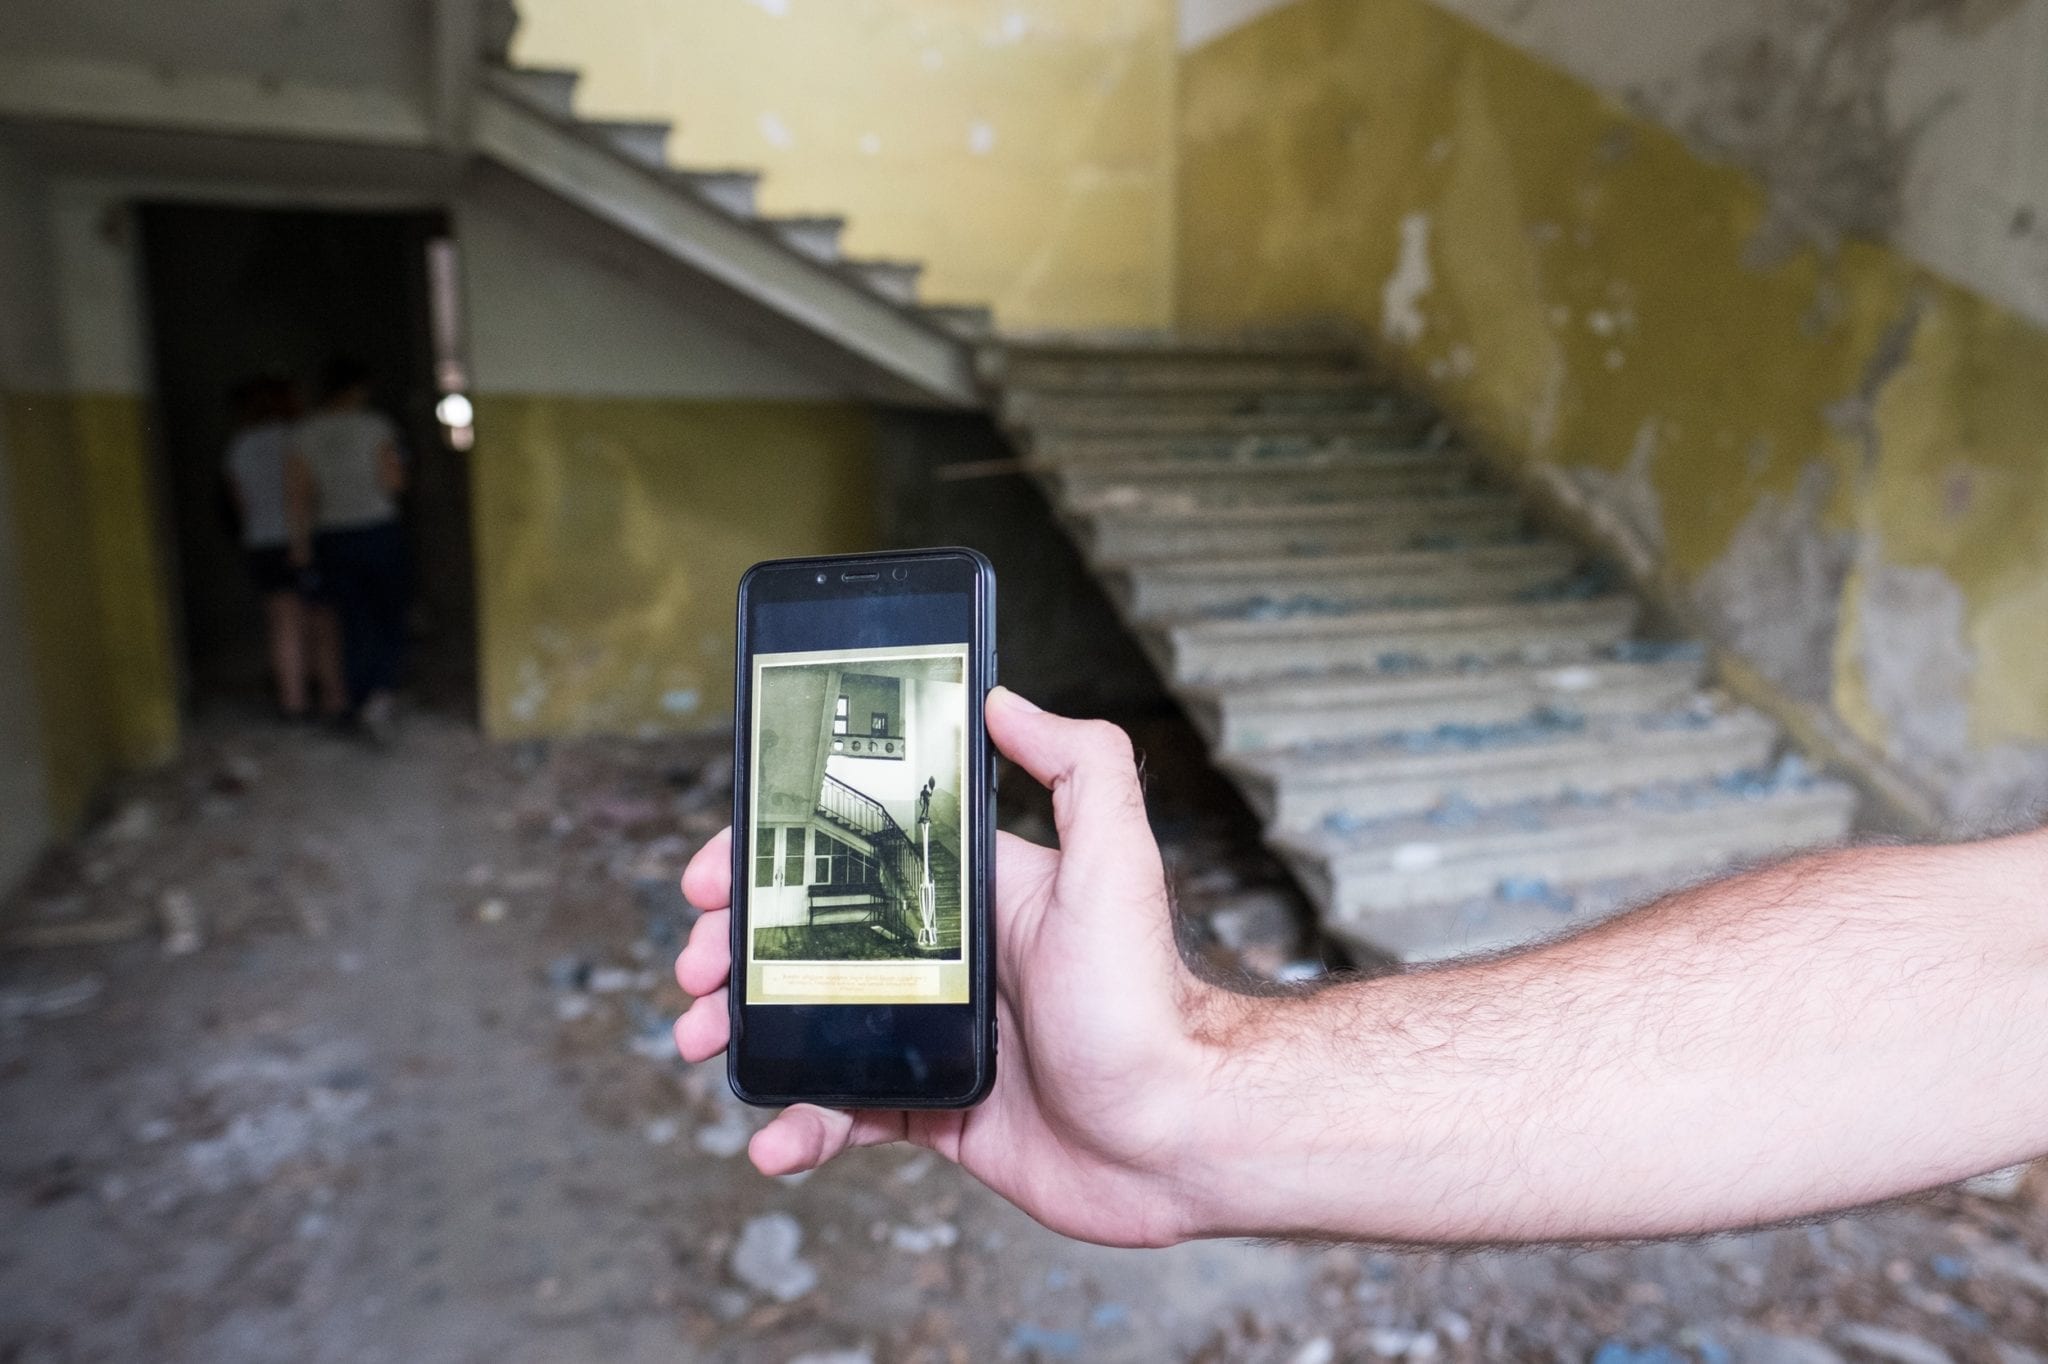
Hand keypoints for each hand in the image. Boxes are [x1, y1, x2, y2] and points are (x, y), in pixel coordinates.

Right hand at [672, 687, 1244, 1246]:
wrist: (1176, 1136)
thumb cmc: (1148, 1002)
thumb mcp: (1115, 862)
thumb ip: (1078, 766)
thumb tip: (1003, 697)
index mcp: (971, 893)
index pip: (851, 853)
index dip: (773, 857)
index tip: (713, 872)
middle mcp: (947, 957)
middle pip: (809, 939)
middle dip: (736, 948)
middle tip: (696, 970)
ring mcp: (935, 1036)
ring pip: (810, 1026)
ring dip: (746, 1033)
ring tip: (707, 1046)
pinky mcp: (936, 1110)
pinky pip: (845, 1112)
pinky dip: (799, 1124)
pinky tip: (776, 1139)